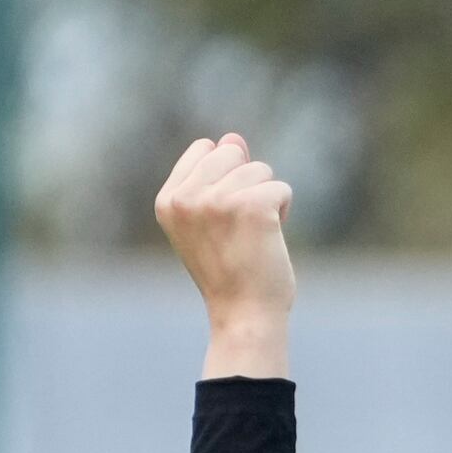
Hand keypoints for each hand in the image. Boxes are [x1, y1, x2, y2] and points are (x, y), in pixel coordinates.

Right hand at [157, 134, 294, 376]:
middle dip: (247, 185)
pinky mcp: (251, 206)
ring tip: (254, 237)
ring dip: (267, 201)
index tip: (224, 218)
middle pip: (233, 152)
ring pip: (260, 169)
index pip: (205, 149)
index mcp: (168, 200)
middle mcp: (186, 197)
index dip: (226, 177)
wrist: (244, 315)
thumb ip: (217, 176)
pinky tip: (269, 240)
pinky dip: (283, 212)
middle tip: (240, 230)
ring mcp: (217, 200)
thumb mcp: (212, 220)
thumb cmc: (231, 271)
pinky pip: (281, 188)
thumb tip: (233, 137)